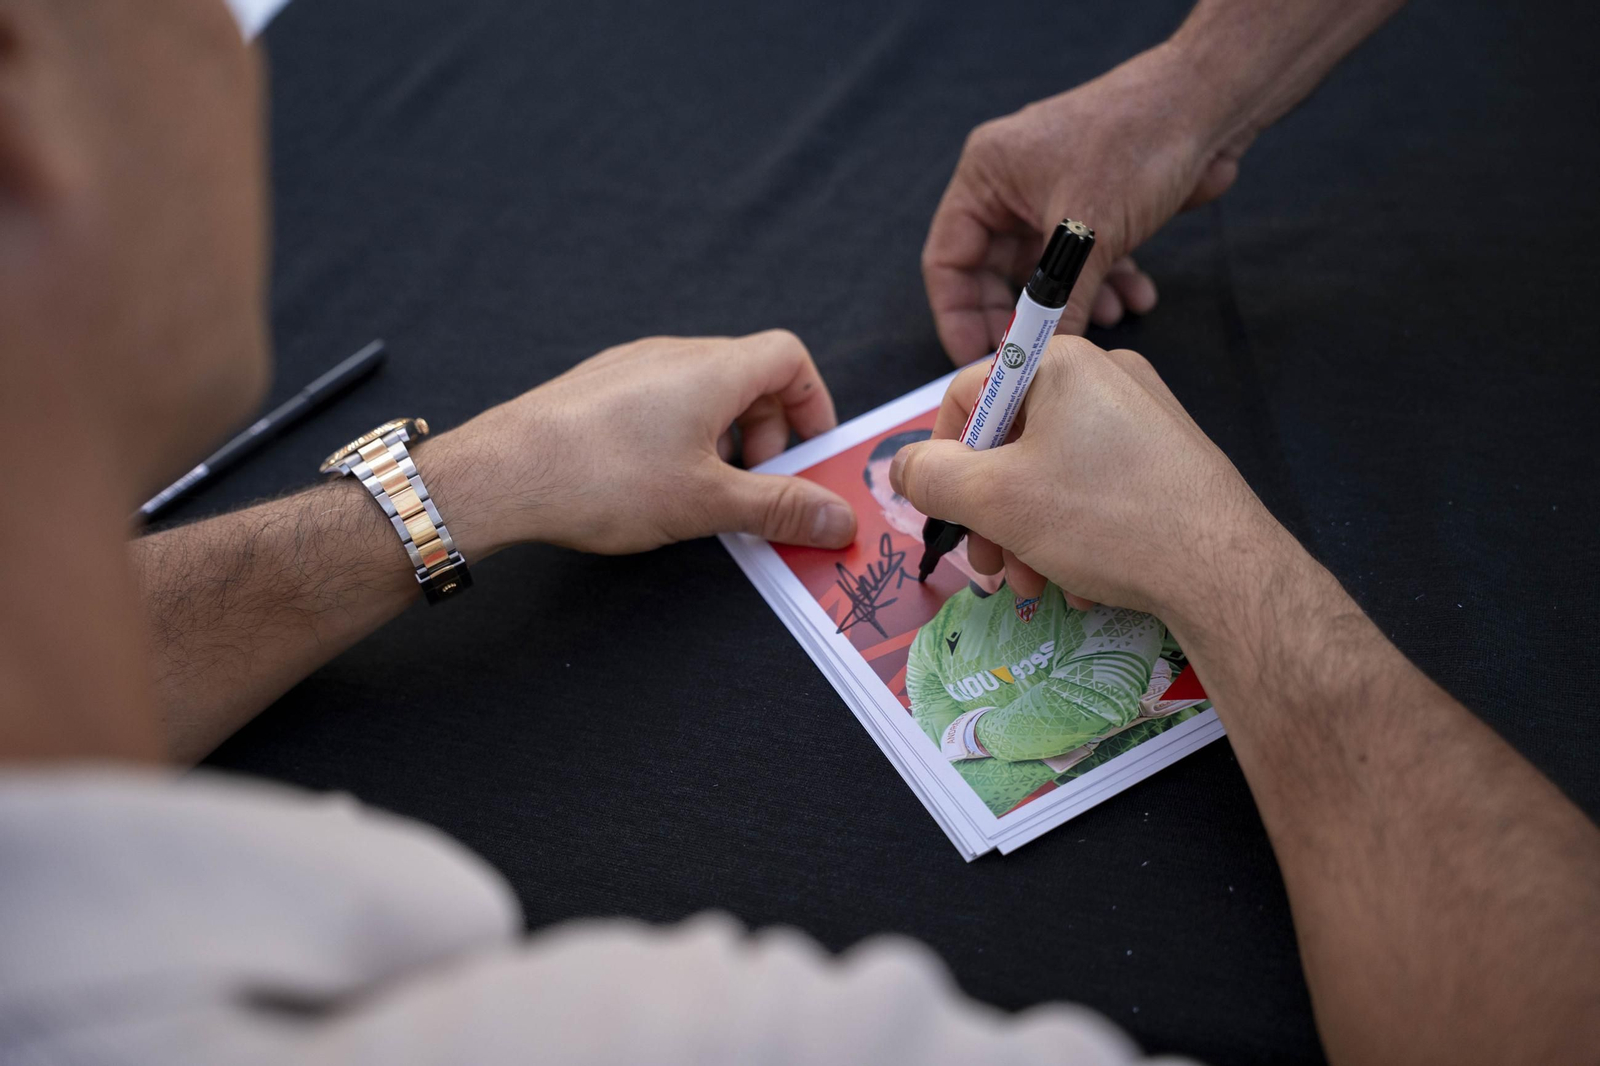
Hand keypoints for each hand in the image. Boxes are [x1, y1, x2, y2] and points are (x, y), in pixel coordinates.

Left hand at [435, 331, 857, 555]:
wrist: (502, 474)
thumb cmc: (605, 478)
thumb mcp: (709, 502)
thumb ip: (781, 508)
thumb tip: (841, 518)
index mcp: (713, 368)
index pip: (789, 356)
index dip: (813, 403)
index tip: (812, 454)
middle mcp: (673, 354)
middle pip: (748, 375)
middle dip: (770, 433)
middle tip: (760, 489)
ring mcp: (630, 367)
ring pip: (702, 391)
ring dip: (725, 437)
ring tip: (710, 493)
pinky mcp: (596, 390)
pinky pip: (661, 400)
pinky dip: (682, 435)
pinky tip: (657, 483)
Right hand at [889, 336, 1287, 625]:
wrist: (1223, 569)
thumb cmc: (1103, 518)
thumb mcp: (994, 498)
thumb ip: (930, 475)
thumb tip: (902, 466)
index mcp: (1061, 363)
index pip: (968, 392)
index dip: (940, 455)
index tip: (944, 511)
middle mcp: (1104, 376)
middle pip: (1011, 439)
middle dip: (989, 510)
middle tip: (988, 564)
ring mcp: (1142, 418)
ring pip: (1052, 472)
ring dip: (1027, 532)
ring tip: (1037, 584)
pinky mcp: (1168, 460)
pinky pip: (1095, 487)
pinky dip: (1074, 532)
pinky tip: (1079, 580)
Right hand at [923, 43, 1254, 363]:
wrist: (1208, 101)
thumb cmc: (1135, 142)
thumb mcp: (1088, 236)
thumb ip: (1057, 303)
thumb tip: (1037, 359)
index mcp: (985, 176)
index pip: (948, 260)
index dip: (959, 316)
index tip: (981, 360)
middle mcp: (1010, 186)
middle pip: (993, 272)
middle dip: (1022, 315)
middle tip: (1036, 356)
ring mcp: (1052, 194)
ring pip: (1045, 271)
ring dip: (1075, 302)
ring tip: (1108, 321)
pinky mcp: (1093, 203)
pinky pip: (1084, 259)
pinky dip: (1106, 282)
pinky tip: (1135, 297)